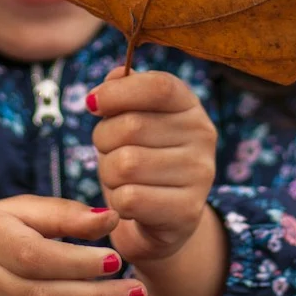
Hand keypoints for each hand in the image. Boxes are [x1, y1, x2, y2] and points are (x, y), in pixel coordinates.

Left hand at [87, 67, 217, 266]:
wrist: (162, 218)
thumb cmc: (140, 158)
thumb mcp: (131, 119)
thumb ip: (123, 91)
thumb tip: (114, 77)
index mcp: (189, 105)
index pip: (158, 86)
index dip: (118, 93)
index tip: (93, 105)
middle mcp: (203, 136)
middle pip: (131, 127)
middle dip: (104, 140)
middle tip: (110, 152)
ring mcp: (200, 175)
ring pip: (125, 165)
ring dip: (109, 174)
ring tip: (121, 178)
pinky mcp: (187, 212)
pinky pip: (129, 199)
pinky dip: (116, 202)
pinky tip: (129, 203)